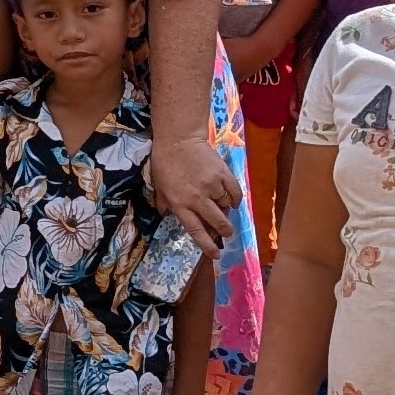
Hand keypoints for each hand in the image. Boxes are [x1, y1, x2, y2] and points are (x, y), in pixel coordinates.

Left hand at [147, 133, 238, 259]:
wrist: (178, 139)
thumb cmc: (165, 162)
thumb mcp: (159, 185)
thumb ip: (163, 202)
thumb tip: (164, 214)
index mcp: (180, 203)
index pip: (195, 230)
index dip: (206, 244)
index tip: (215, 255)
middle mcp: (197, 198)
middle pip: (216, 221)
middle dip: (224, 231)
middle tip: (228, 234)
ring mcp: (212, 186)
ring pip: (226, 205)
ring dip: (225, 209)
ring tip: (221, 205)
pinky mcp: (223, 174)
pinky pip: (235, 192)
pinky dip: (235, 198)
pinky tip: (232, 199)